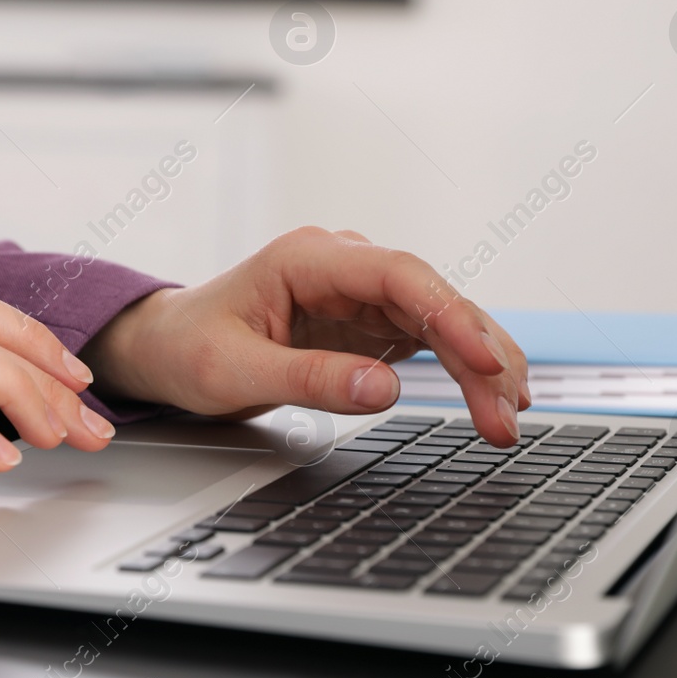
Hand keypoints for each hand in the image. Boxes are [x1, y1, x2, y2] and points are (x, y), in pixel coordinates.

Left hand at [82, 227, 530, 446]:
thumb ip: (308, 379)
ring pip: (441, 320)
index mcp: (307, 259)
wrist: (166, 347)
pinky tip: (494, 396)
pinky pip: (429, 339)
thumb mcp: (235, 372)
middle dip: (477, 355)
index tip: (482, 360)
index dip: (447, 314)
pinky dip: (463, 369)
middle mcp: (343, 267)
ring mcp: (361, 293)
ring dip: (480, 365)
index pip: (397, 275)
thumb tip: (384, 388)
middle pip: (431, 300)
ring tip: (510, 418)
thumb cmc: (188, 348)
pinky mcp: (370, 323)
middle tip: (506, 415)